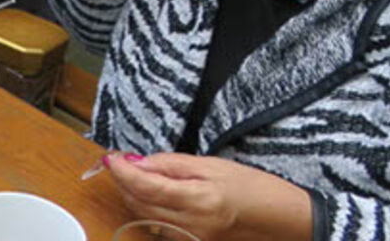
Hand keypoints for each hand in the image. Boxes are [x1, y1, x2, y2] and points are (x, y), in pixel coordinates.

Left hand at [104, 152, 312, 239]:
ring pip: (144, 217)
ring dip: (132, 195)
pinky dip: (147, 208)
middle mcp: (192, 225)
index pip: (146, 187)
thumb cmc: (251, 186)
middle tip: (120, 161)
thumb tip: (137, 162)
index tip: (111, 156)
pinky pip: (157, 227)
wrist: (278, 217)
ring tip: (135, 174)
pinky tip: (151, 194)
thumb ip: (170, 164)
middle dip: (124, 182)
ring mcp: (191, 239)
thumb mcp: (210, 164)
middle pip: (139, 204)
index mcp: (199, 200)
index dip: (123, 171)